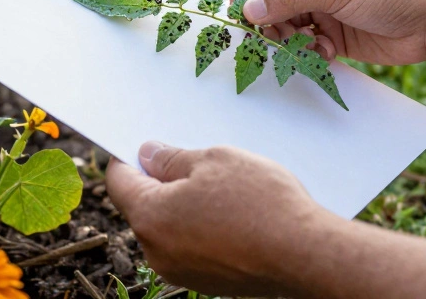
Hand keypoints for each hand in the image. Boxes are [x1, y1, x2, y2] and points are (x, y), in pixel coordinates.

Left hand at [104, 142, 323, 296]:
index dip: (127, 158)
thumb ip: (171, 159)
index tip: (142, 145)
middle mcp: (157, 251)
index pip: (119, 182)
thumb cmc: (260, 202)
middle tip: (192, 160)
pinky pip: (191, 246)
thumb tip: (147, 156)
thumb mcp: (213, 160)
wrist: (306, 254)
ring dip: (184, 206)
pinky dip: (202, 227)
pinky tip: (232, 213)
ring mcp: (181, 271)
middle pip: (144, 206)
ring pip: (169, 227)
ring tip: (221, 187)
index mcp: (150, 217)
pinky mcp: (206, 281)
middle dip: (161, 182)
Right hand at [232, 0, 425, 65]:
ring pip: (287, 25)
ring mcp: (325, 7)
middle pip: (272, 0)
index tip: (238, 14)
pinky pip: (306, 44)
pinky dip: (310, 52)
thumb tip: (247, 10)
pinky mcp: (335, 34)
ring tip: (306, 47)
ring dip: (290, 40)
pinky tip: (328, 53)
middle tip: (269, 40)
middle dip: (269, 21)